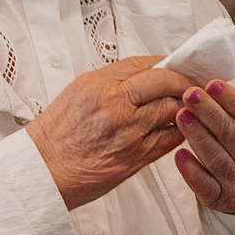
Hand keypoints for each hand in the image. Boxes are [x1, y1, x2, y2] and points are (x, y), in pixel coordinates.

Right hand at [25, 55, 189, 208]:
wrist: (43, 170)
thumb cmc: (56, 136)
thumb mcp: (77, 94)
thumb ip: (111, 83)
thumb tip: (143, 76)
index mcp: (98, 84)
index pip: (143, 63)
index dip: (166, 63)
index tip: (176, 66)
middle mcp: (114, 103)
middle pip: (164, 82)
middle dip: (182, 82)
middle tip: (191, 85)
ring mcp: (128, 130)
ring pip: (172, 109)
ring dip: (185, 107)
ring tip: (188, 107)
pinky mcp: (135, 156)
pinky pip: (169, 138)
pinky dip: (179, 131)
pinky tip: (179, 129)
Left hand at [172, 38, 234, 213]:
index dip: (233, 100)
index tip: (214, 83)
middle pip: (230, 134)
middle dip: (209, 113)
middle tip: (189, 94)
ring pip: (216, 156)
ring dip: (198, 136)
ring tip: (180, 116)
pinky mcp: (218, 195)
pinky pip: (204, 184)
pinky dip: (192, 171)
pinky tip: (179, 155)